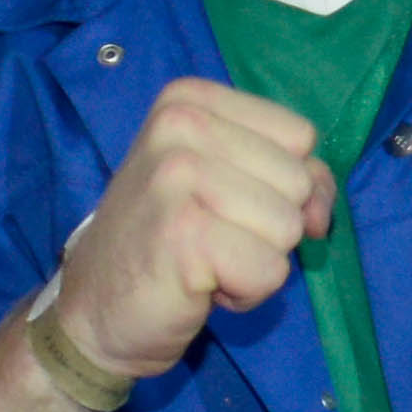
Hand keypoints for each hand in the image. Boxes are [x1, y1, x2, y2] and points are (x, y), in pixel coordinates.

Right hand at [42, 75, 334, 381]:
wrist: (92, 311)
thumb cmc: (164, 244)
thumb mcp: (227, 183)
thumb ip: (289, 176)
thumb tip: (319, 214)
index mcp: (189, 100)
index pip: (300, 136)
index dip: (282, 184)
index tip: (226, 205)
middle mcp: (180, 124)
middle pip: (300, 180)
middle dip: (269, 226)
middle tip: (209, 239)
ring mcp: (178, 176)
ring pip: (289, 227)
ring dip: (257, 261)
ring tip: (204, 262)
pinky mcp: (183, 233)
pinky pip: (270, 270)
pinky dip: (246, 293)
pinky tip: (200, 286)